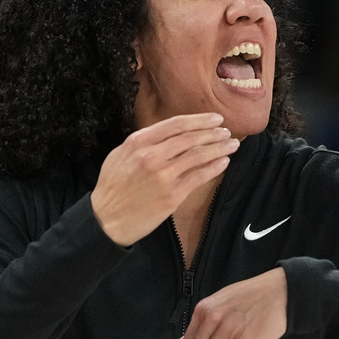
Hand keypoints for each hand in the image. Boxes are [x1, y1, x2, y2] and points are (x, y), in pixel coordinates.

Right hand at [90, 113, 238, 245]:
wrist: (106, 220)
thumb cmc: (112, 187)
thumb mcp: (120, 155)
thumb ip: (143, 142)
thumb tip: (169, 134)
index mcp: (138, 142)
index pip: (176, 124)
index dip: (199, 120)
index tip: (215, 118)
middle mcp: (151, 155)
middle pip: (191, 138)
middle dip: (213, 133)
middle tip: (227, 132)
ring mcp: (163, 176)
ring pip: (198, 155)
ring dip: (219, 148)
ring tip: (232, 145)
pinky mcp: (172, 195)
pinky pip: (199, 176)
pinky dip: (214, 167)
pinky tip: (224, 162)